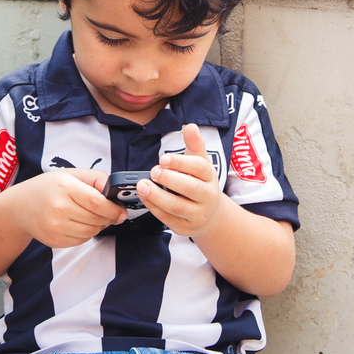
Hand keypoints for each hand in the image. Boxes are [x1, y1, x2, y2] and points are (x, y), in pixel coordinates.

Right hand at [6, 168, 127, 247]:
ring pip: (91, 232)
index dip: (114, 210)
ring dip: (97, 226)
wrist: (20, 207)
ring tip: (90, 216)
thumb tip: (114, 191)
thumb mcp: (70, 174)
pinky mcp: (54, 241)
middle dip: (108, 218)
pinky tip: (78, 224)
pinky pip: (81, 241)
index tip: (122, 212)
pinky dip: (86, 234)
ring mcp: (55, 227)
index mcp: (65, 187)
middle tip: (110, 214)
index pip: (97, 203)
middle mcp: (59, 208)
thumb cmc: (48, 188)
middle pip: (96, 219)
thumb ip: (95, 178)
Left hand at [138, 123, 228, 237]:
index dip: (182, 163)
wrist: (211, 216)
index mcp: (211, 177)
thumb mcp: (201, 163)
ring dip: (157, 196)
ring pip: (178, 207)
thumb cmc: (201, 183)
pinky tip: (144, 197)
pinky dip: (154, 208)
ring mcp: (197, 214)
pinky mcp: (186, 228)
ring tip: (142, 185)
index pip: (200, 168)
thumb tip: (191, 126)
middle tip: (153, 171)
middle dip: (170, 180)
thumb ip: (194, 144)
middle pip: (191, 189)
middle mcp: (207, 197)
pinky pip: (168, 219)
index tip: (163, 159)